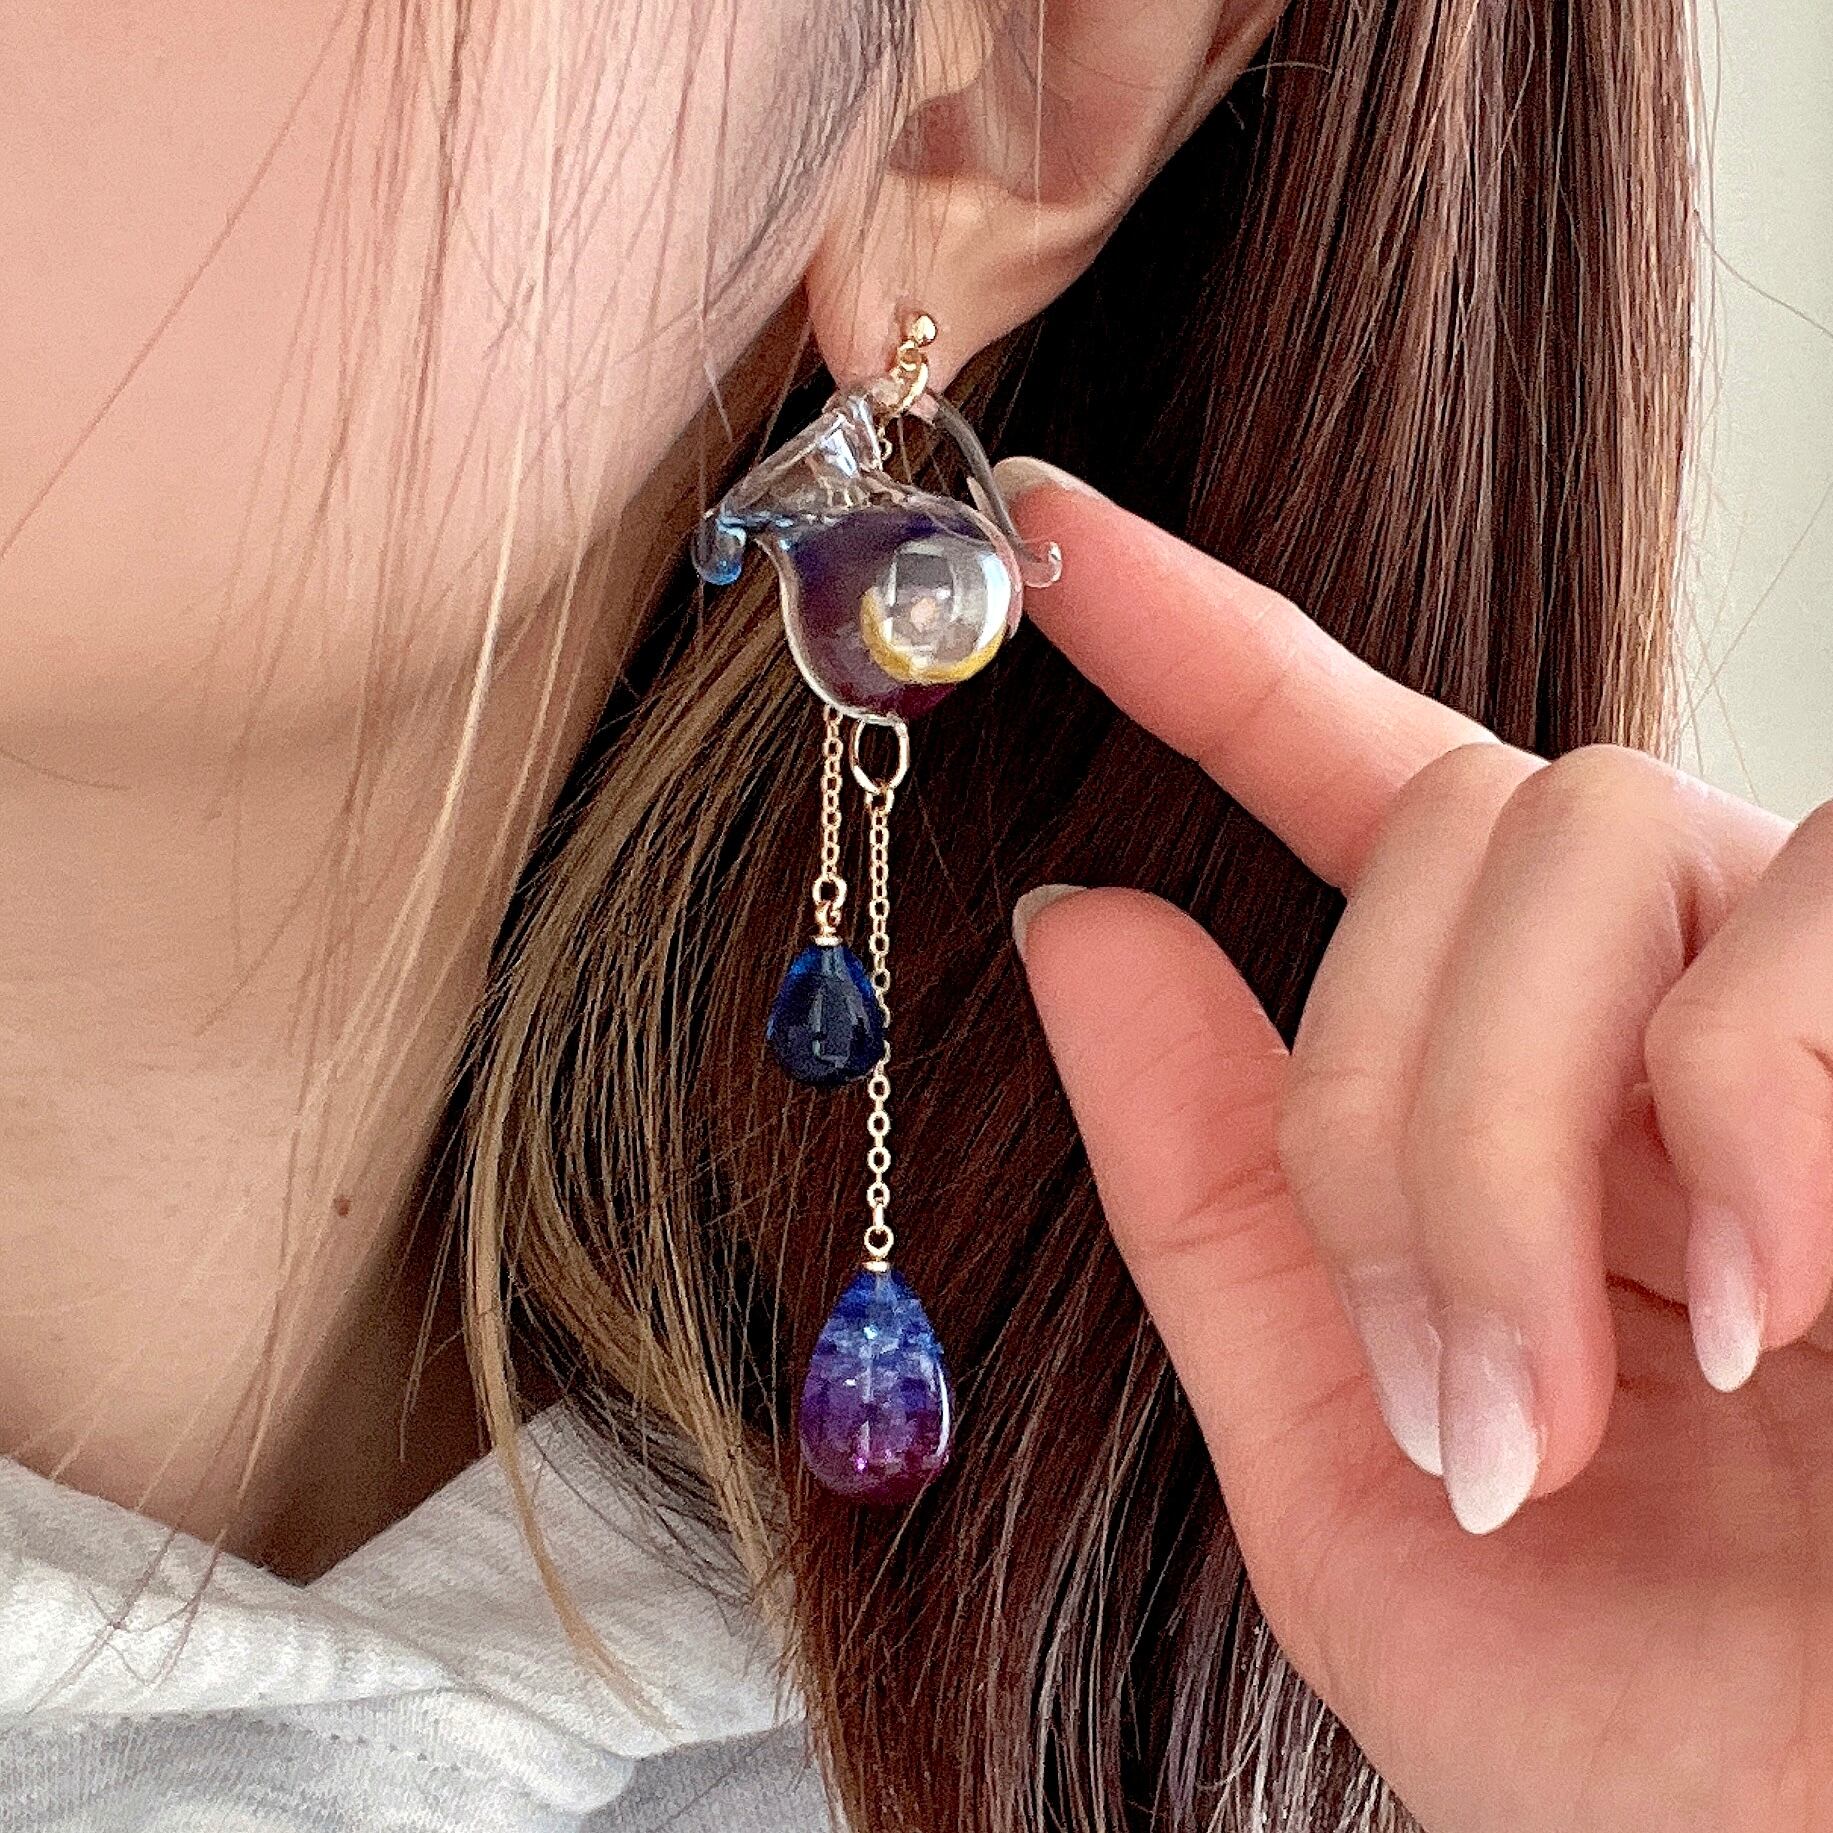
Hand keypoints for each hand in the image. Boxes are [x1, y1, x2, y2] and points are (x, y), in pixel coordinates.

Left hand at [998, 458, 1832, 1832]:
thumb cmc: (1664, 1742)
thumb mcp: (1362, 1484)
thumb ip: (1218, 1205)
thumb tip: (1081, 927)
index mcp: (1538, 1085)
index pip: (1354, 782)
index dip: (1204, 641)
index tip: (1052, 529)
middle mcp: (1692, 998)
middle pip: (1442, 827)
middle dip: (1371, 1108)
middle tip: (1448, 1399)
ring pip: (1572, 830)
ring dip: (1496, 1142)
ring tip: (1559, 1416)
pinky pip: (1782, 931)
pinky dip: (1726, 1118)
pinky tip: (1778, 1307)